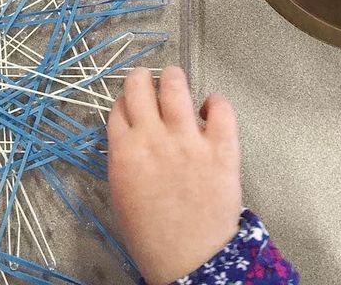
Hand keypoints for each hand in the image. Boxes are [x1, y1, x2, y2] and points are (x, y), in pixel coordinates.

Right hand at [107, 67, 241, 284]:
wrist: (190, 262)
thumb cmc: (152, 234)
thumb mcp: (122, 192)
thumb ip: (124, 156)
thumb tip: (131, 129)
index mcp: (124, 151)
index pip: (119, 106)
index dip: (126, 102)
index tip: (132, 105)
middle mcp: (153, 137)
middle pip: (139, 84)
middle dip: (142, 78)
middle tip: (150, 83)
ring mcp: (188, 140)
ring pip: (176, 85)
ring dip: (174, 79)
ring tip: (177, 82)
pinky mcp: (220, 148)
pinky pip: (221, 108)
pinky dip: (216, 102)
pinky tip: (211, 108)